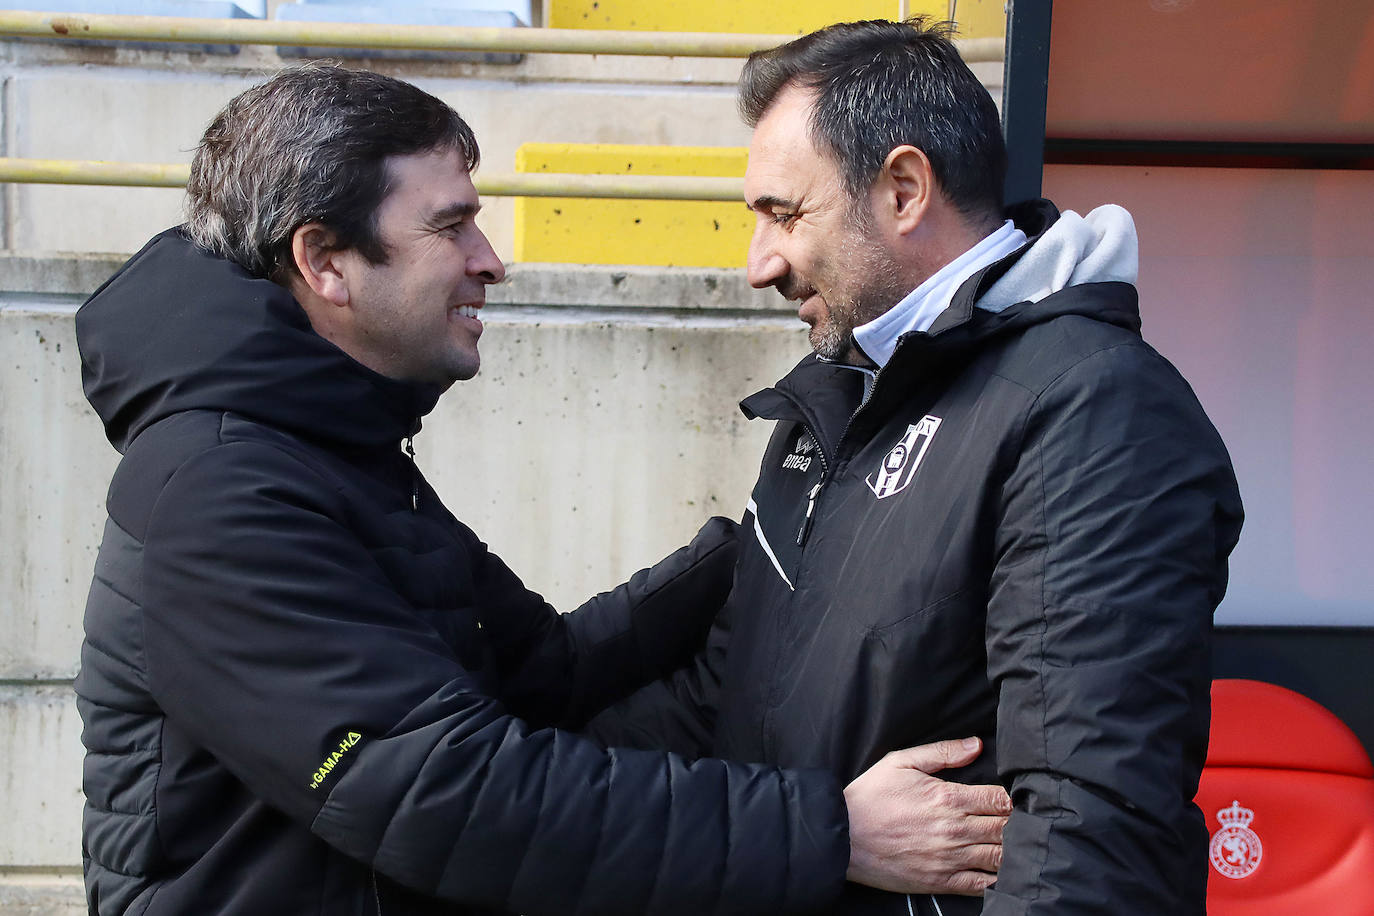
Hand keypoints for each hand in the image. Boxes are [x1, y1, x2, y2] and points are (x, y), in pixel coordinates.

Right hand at [844, 737, 1010, 895]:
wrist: (842, 837)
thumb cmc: (869, 798)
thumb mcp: (900, 762)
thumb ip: (942, 752)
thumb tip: (976, 745)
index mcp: (947, 798)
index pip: (999, 798)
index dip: (1015, 798)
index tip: (1020, 797)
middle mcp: (954, 830)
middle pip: (1006, 828)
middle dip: (1020, 823)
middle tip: (1028, 820)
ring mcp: (949, 859)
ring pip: (999, 856)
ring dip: (1014, 850)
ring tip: (1020, 843)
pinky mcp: (941, 881)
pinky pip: (982, 885)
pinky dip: (999, 879)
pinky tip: (1004, 871)